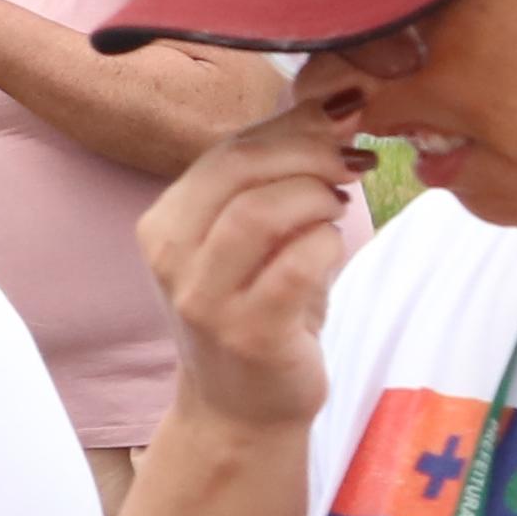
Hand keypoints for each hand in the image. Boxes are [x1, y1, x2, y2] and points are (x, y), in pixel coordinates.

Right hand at [140, 67, 380, 432]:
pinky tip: (331, 247)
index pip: (227, 149)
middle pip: (239, 168)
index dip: (291, 124)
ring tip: (337, 205)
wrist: (241, 409)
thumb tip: (332, 106)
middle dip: (308, 151)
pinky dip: (325, 243)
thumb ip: (274, 179)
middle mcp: (172, 257)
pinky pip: (295, 265)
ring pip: (259, 212)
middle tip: (350, 159)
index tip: (342, 117)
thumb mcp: (250, 239)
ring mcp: (205, 299)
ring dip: (315, 196)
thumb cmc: (256, 310)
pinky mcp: (249, 334)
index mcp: (166, 223)